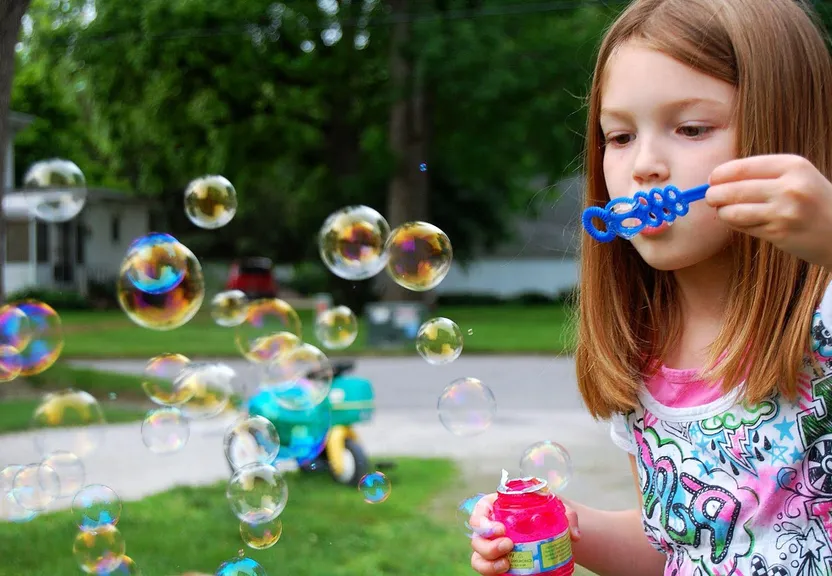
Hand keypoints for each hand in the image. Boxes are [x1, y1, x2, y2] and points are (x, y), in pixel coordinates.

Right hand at [469, 494, 580, 574]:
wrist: (554, 531)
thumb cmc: (549, 513)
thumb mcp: (558, 506)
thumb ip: (568, 516)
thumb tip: (574, 536)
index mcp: (497, 508)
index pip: (480, 511)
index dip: (484, 521)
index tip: (501, 529)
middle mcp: (490, 529)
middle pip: (477, 538)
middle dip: (488, 545)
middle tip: (508, 546)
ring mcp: (492, 547)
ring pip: (477, 557)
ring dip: (487, 563)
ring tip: (506, 565)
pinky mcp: (497, 563)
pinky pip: (487, 571)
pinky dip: (492, 573)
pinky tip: (506, 573)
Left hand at [706, 154, 831, 269]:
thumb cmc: (813, 202)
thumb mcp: (797, 177)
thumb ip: (762, 175)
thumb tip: (717, 179)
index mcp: (792, 165)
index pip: (741, 167)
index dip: (720, 175)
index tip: (712, 180)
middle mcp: (789, 186)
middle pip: (732, 190)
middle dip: (714, 195)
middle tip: (710, 198)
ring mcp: (784, 211)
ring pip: (733, 211)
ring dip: (723, 213)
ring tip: (725, 211)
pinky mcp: (779, 232)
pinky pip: (743, 227)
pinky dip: (737, 225)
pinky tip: (745, 223)